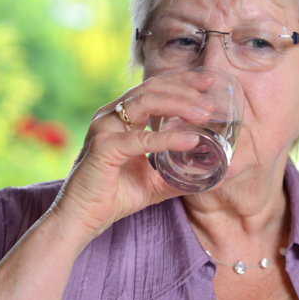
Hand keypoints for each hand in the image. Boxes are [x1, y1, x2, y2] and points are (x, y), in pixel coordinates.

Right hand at [52, 70, 217, 238]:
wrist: (82, 219)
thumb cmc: (115, 196)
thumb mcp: (155, 180)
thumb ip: (180, 172)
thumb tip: (216, 173)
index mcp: (121, 117)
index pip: (154, 88)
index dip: (182, 81)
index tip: (208, 80)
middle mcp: (111, 116)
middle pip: (152, 88)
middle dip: (185, 89)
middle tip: (211, 100)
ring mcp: (105, 128)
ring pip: (146, 103)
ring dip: (180, 104)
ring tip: (205, 114)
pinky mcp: (103, 148)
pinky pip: (141, 139)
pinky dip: (168, 138)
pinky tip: (191, 140)